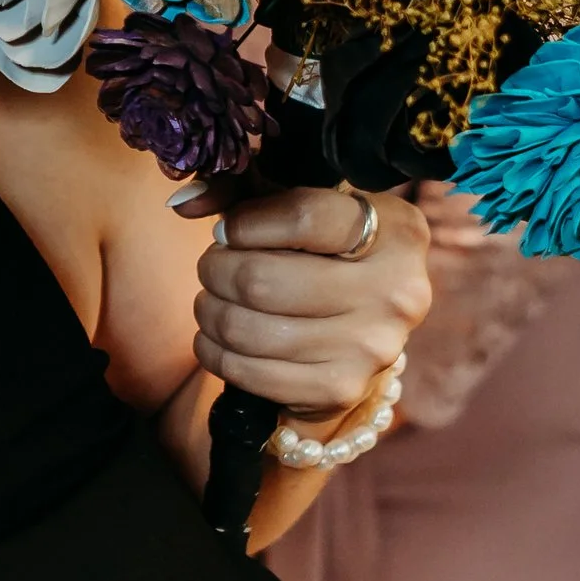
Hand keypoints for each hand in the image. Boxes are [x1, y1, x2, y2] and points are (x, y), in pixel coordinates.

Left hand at [188, 185, 431, 420]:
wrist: (364, 334)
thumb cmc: (327, 256)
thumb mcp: (305, 209)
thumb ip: (245, 192)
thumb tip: (182, 203)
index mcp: (396, 232)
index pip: (303, 217)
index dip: (246, 222)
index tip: (228, 230)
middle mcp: (395, 291)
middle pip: (262, 280)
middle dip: (216, 270)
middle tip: (213, 267)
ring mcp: (370, 347)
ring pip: (248, 329)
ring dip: (210, 312)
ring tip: (212, 300)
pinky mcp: (341, 388)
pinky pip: (250, 373)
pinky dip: (216, 353)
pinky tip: (216, 339)